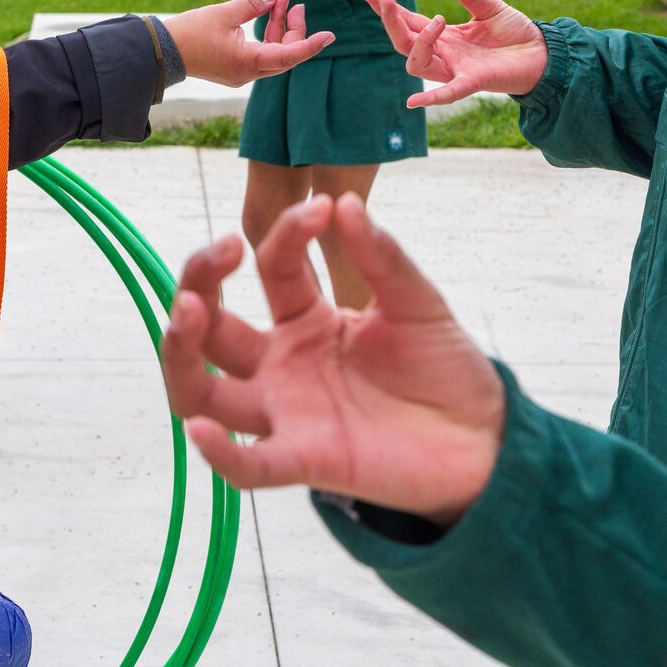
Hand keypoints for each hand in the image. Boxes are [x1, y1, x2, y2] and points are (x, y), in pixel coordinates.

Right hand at [162, 193, 505, 526]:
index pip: (271, 267)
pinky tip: (202, 430)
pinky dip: (219, 453)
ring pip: (203, 394)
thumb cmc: (443, 367)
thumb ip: (382, 256)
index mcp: (305, 320)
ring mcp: (287, 413)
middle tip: (221, 251)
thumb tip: (345, 201)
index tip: (321, 207)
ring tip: (189, 311)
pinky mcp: (307, 460)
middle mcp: (282, 365)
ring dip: (182, 353)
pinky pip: (250, 465)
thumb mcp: (416, 301)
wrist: (484, 438)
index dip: (286, 233)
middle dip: (199, 284)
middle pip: (212, 329)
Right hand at [165, 0, 332, 86]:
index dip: (311, 44)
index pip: (289, 56)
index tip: (330, 35)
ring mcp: (241, 73)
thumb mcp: (224, 13)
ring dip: (279, 28)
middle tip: (295, 2)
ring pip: (272, 53)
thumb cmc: (190, 33)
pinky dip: (265, 34)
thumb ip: (253, 5)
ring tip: (281, 0)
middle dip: (294, 28)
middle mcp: (248, 74)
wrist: (162, 52)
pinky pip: (259, 53)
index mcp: (248, 63)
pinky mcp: (234, 69)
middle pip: (284, 54)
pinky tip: (266, 12)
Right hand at [363, 0, 547, 107]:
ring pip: (417, 63)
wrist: (543, 53)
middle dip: (391, 22)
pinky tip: (412, 101)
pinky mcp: (472, 82)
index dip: (388, 10)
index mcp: (445, 36)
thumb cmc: (515, 33)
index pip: (409, 22)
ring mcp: (454, 69)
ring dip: (419, 41)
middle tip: (385, 0)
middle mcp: (444, 54)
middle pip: (404, 42)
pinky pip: (446, 93)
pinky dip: (430, 97)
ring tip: (437, 20)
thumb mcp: (489, 7)